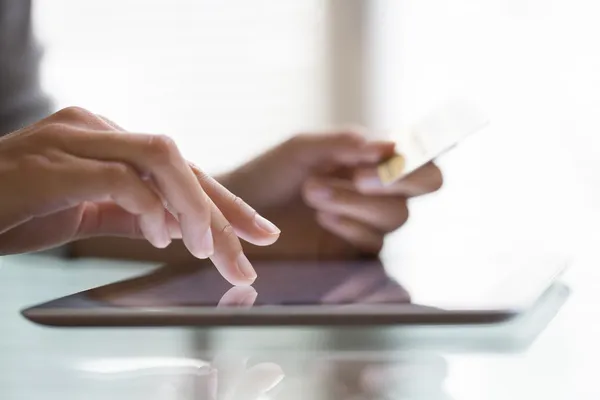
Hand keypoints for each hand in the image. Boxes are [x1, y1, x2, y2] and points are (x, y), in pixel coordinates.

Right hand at [0, 107, 279, 283]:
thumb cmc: (13, 209)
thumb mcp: (85, 213)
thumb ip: (132, 213)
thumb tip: (183, 228)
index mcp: (108, 140)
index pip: (182, 167)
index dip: (225, 201)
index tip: (260, 232)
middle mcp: (97, 130)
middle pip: (181, 162)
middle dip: (223, 210)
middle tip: (249, 255)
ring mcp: (74, 139)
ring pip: (161, 159)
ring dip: (194, 207)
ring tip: (208, 249)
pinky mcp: (52, 161)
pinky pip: (119, 178)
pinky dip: (149, 208)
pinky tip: (161, 236)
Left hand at [220, 130, 441, 258]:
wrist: (238, 215)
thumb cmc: (270, 174)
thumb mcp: (303, 149)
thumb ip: (345, 143)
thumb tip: (390, 145)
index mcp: (371, 156)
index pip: (419, 153)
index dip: (416, 155)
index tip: (387, 155)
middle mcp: (379, 187)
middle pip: (424, 184)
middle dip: (396, 180)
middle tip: (358, 177)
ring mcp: (368, 220)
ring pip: (397, 215)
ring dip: (358, 202)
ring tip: (313, 192)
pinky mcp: (354, 250)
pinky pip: (374, 242)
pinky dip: (351, 227)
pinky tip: (322, 217)